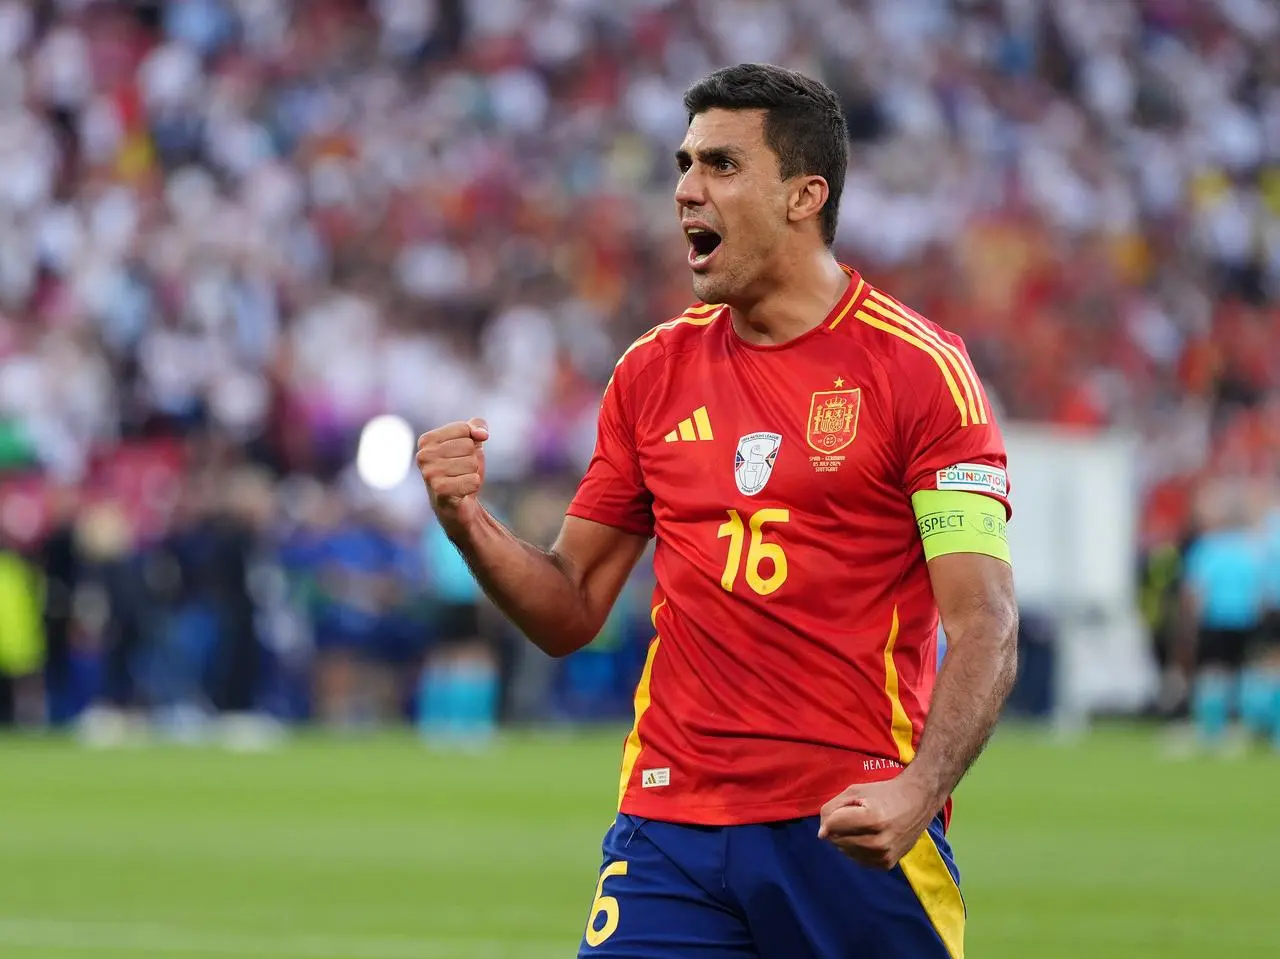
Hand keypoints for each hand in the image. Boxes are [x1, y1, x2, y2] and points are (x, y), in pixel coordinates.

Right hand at [417, 419, 488, 530]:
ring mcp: (429, 474)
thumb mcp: (472, 442)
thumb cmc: (462, 470)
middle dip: (472, 459)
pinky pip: (473, 481)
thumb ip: (477, 425)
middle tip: (461, 472)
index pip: (464, 428)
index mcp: (426, 440)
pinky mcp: (440, 490)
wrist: (457, 505)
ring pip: (472, 463)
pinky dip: (474, 486)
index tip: (460, 456)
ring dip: (473, 474)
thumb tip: (481, 435)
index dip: (471, 442)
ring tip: (461, 481)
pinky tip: (462, 491)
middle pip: (469, 445)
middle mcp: (423, 456)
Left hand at [817, 771, 938, 869]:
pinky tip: (868, 836)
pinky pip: (857, 859)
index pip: (833, 825)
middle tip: (856, 816)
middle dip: (838, 828)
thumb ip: (832, 809)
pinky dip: (856, 849)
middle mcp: (879, 842)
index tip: (844, 809)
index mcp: (873, 819)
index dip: (832, 816)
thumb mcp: (854, 791)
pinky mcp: (887, 864)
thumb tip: (822, 835)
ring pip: (845, 851)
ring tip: (863, 826)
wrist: (918, 802)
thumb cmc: (884, 793)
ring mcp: (884, 856)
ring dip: (845, 839)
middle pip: (837, 840)